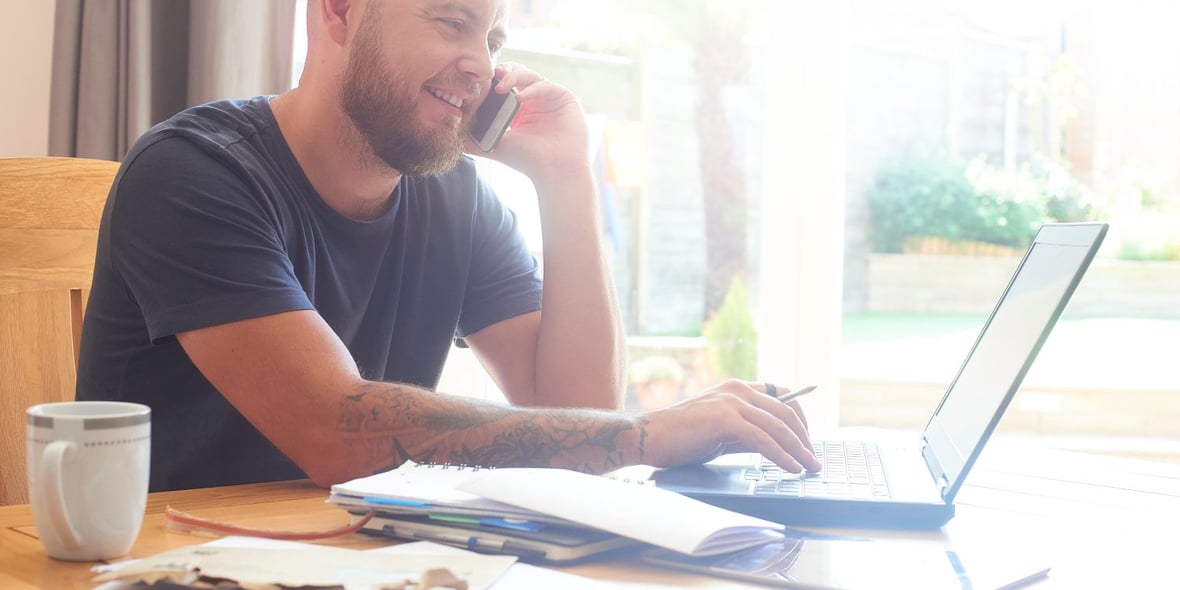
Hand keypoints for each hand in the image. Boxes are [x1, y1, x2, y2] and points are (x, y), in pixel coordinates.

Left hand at [467, 63, 590, 182]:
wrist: (554, 172)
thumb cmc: (528, 161)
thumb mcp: (497, 146)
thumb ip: (475, 141)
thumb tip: (452, 137)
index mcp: (520, 108)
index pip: (505, 83)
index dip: (493, 80)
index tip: (479, 81)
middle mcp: (535, 100)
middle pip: (518, 73)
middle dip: (504, 72)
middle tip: (490, 76)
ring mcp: (550, 97)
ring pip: (531, 75)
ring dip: (515, 77)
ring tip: (501, 87)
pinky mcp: (565, 97)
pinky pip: (545, 85)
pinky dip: (531, 89)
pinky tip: (520, 98)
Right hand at [640, 379, 821, 472]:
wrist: (649, 437)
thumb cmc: (680, 437)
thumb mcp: (720, 432)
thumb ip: (747, 433)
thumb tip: (775, 447)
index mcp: (736, 388)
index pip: (781, 396)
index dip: (799, 418)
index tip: (806, 440)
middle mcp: (737, 390)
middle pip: (785, 411)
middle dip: (804, 438)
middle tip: (814, 459)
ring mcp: (731, 402)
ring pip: (778, 425)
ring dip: (798, 449)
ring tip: (809, 467)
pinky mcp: (724, 419)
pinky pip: (762, 439)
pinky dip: (780, 455)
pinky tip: (790, 467)